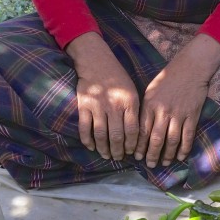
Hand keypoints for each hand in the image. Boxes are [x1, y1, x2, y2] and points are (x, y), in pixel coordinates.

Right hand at [66, 32, 139, 159]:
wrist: (96, 62)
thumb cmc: (117, 78)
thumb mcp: (132, 91)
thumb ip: (134, 110)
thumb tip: (136, 135)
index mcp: (129, 102)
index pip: (133, 130)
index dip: (131, 144)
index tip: (130, 152)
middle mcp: (114, 105)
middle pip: (117, 135)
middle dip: (118, 151)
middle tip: (117, 158)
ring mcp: (97, 106)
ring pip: (100, 134)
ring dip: (103, 148)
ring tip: (106, 155)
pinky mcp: (83, 105)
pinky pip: (84, 128)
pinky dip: (87, 140)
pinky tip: (91, 146)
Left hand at [135, 34, 219, 168]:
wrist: (190, 68)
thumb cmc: (167, 78)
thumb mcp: (150, 91)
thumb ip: (145, 109)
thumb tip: (139, 128)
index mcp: (150, 105)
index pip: (142, 130)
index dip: (139, 146)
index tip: (136, 156)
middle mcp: (163, 112)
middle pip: (156, 139)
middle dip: (152, 154)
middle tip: (150, 164)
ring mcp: (178, 114)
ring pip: (171, 140)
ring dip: (167, 155)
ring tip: (164, 163)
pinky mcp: (192, 115)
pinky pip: (187, 136)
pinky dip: (184, 148)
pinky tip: (180, 156)